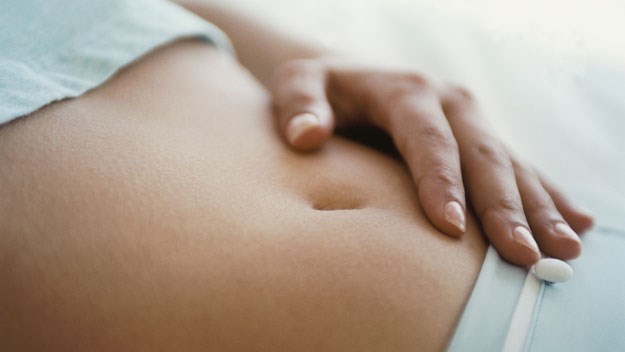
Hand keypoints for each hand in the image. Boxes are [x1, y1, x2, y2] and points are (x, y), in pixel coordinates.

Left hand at [269, 58, 593, 265]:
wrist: (349, 78)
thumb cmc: (320, 90)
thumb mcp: (298, 84)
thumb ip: (299, 105)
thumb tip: (306, 134)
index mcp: (406, 91)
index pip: (427, 139)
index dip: (440, 182)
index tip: (449, 227)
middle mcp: (448, 102)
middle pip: (481, 155)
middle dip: (503, 207)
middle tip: (522, 255)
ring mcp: (470, 120)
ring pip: (510, 165)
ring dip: (538, 208)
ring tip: (562, 249)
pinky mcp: (480, 138)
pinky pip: (521, 167)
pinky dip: (547, 195)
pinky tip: (575, 222)